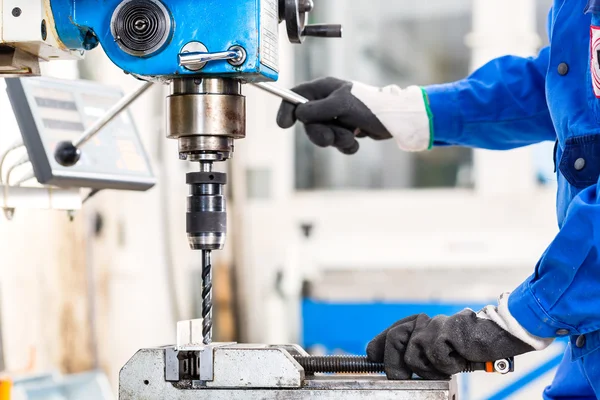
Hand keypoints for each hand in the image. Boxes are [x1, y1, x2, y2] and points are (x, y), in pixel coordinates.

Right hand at [276, 77, 390, 153]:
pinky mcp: (346, 131)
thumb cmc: (369, 105)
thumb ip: (318, 109)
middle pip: (308, 123)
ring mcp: (337, 117)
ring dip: (337, 140)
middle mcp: (328, 102)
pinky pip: (336, 144)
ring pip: (322, 136)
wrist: (396, 120)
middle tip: (330, 138)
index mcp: (324, 89)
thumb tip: (299, 113)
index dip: (287, 109)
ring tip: (352, 136)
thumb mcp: (341, 105)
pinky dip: (346, 146)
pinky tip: (357, 140)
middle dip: (319, 134)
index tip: (284, 125)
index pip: (296, 96)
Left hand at [366, 309, 537, 379]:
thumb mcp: (435, 350)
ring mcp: (433, 327)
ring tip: (440, 367)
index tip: (370, 356)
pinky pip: (433, 359)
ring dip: (424, 368)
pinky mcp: (444, 334)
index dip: (378, 345)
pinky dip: (443, 366)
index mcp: (419, 323)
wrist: (491, 339)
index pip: (391, 331)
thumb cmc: (464, 347)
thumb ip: (415, 353)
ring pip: (411, 354)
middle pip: (394, 340)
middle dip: (394, 364)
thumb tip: (394, 368)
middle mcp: (423, 322)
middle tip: (402, 376)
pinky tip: (454, 360)